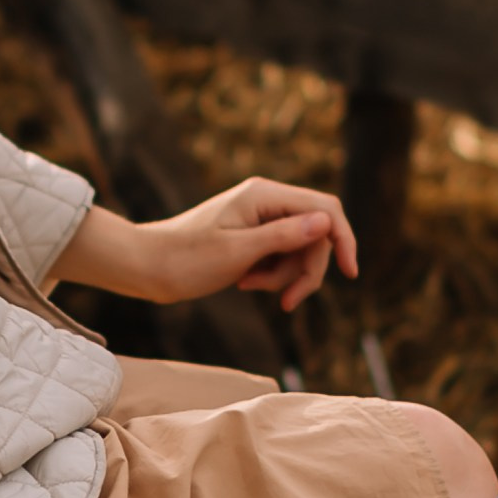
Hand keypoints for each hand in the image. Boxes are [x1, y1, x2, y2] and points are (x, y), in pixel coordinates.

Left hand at [60, 180, 357, 316]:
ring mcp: (260, 218)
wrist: (147, 267)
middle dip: (306, 271)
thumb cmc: (186, 259)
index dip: (343, 239)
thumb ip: (284, 237)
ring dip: (285, 276)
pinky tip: (245, 283)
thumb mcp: (239, 252)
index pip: (325, 209)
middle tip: (285, 302)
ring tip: (250, 287)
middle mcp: (266, 200)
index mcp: (264, 195)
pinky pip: (281, 256)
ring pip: (299, 249)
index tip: (350, 273)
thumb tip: (326, 223)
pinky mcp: (253, 236)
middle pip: (315, 235)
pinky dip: (272, 275)